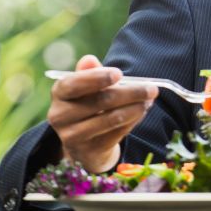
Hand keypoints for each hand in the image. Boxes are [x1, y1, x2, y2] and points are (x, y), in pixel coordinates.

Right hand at [46, 55, 157, 172]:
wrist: (83, 143)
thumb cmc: (88, 105)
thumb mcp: (86, 88)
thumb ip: (89, 73)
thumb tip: (89, 59)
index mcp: (59, 93)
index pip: (73, 84)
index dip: (96, 78)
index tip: (119, 73)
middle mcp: (60, 115)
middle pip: (100, 101)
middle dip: (131, 93)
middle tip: (152, 88)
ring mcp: (72, 136)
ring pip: (111, 119)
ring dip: (136, 108)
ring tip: (149, 100)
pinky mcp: (89, 151)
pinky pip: (117, 133)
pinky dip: (133, 120)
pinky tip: (142, 111)